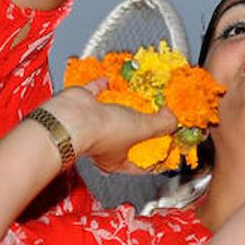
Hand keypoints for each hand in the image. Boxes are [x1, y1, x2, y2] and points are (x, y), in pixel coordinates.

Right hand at [45, 80, 177, 173]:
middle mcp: (102, 145)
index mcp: (116, 161)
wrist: (73, 116)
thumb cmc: (101, 132)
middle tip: (153, 116)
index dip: (156, 154)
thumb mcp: (143, 128)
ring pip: (112, 114)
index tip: (166, 143)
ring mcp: (92, 124)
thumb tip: (172, 119)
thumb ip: (162, 125)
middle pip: (127, 137)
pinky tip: (110, 80)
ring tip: (137, 96)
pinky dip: (103, 86)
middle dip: (140, 126)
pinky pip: (95, 92)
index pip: (141, 163)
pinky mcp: (83, 104)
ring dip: (124, 104)